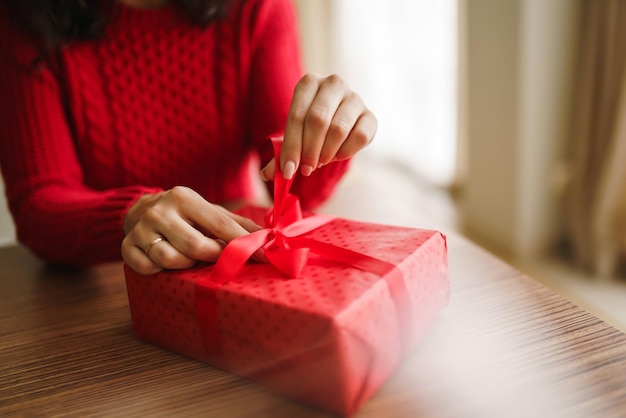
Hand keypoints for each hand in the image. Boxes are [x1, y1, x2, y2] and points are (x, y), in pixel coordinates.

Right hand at [122, 186, 261, 274]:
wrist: (138, 210)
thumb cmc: (185, 216)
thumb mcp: (209, 212)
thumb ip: (237, 224)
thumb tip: (269, 238)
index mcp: (184, 198)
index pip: (219, 224)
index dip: (242, 243)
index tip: (262, 257)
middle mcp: (160, 211)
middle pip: (196, 246)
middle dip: (213, 256)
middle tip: (218, 258)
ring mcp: (140, 230)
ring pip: (171, 260)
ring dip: (186, 265)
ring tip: (190, 258)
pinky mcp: (126, 247)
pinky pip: (148, 269)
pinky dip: (161, 271)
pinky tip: (166, 262)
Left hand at [260, 73, 376, 179]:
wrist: (339, 121)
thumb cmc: (311, 127)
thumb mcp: (295, 134)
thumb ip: (281, 153)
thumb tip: (267, 174)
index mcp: (309, 83)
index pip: (297, 116)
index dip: (292, 146)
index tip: (288, 170)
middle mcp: (333, 84)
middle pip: (318, 120)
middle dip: (309, 150)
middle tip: (305, 169)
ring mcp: (355, 98)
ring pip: (338, 129)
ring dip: (326, 152)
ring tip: (320, 162)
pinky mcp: (370, 116)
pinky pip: (359, 137)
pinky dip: (345, 152)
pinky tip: (337, 155)